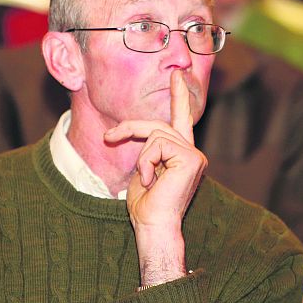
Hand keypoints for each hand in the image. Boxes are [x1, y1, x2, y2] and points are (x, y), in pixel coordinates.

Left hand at [104, 70, 207, 285]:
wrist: (153, 225)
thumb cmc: (145, 205)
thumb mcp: (142, 170)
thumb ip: (146, 150)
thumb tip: (139, 135)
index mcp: (181, 155)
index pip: (181, 120)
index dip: (179, 97)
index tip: (178, 77)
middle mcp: (192, 152)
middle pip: (159, 124)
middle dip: (130, 129)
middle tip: (108, 137)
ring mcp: (194, 154)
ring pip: (155, 134)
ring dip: (142, 157)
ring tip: (146, 180)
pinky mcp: (191, 157)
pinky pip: (157, 144)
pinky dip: (146, 162)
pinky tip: (151, 180)